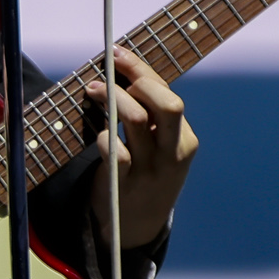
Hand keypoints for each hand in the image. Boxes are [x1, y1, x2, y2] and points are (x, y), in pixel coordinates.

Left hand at [86, 47, 199, 249]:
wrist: (137, 226)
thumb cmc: (145, 173)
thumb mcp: (160, 147)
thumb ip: (149, 114)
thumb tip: (122, 68)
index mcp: (184, 140)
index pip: (169, 95)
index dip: (141, 70)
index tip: (117, 53)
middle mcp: (172, 154)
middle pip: (168, 105)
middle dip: (138, 80)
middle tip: (110, 74)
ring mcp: (151, 171)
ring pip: (138, 121)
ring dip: (113, 99)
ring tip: (94, 91)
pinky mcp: (126, 185)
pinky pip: (117, 151)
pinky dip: (103, 135)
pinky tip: (98, 132)